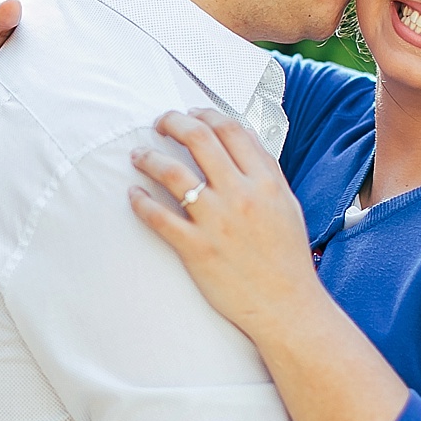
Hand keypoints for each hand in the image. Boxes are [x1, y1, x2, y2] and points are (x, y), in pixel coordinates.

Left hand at [127, 109, 318, 340]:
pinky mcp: (197, 249)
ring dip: (149, 158)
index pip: (230, 129)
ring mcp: (217, 222)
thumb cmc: (286, 258)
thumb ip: (266, 172)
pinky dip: (141, 202)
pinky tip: (133, 195)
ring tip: (138, 155)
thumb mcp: (287, 206)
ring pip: (172, 173)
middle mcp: (241, 195)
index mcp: (265, 181)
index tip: (189, 113)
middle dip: (172, 122)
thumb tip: (244, 142)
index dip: (204, 113)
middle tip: (158, 123)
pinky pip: (159, 217)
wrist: (287, 307)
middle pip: (198, 139)